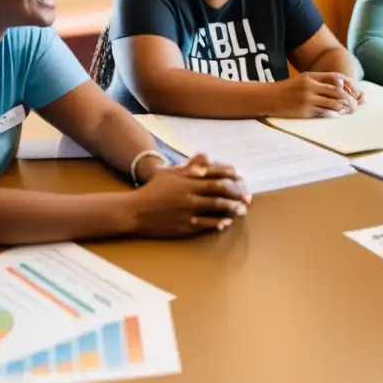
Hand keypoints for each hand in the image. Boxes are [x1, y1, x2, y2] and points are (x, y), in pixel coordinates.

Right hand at [130, 155, 250, 237]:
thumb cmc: (153, 190)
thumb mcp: (171, 173)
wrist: (135, 211)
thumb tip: (207, 157)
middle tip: (247, 197)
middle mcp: (190, 194)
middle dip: (236, 194)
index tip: (241, 178)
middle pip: (220, 192)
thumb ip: (190, 167)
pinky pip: (206, 224)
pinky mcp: (185, 225)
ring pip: (216, 208)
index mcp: (187, 179)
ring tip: (241, 211)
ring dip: (232, 209)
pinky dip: (218, 223)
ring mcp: (188, 210)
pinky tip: (226, 223)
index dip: (231, 177)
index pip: (216, 175)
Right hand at [271, 72, 361, 118]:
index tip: (355, 92)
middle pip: (337, 90)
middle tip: (355, 105)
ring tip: (349, 112)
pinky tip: (338, 115)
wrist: (269, 97)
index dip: (348, 84)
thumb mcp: (303, 80)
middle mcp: (311, 85)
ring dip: (344, 108)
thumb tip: (340, 87)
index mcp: (311, 76)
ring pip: (333, 102)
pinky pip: (324, 112)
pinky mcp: (305, 110)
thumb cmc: (288, 90)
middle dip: (349, 98)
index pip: (336, 77)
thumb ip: (319, 82)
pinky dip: (333, 113)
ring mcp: (308, 98)